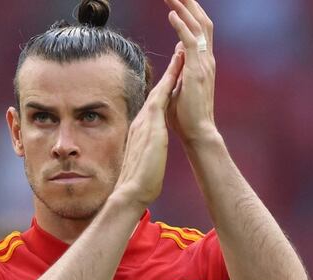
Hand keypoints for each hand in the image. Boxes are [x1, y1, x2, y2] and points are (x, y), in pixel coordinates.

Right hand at [112, 50, 184, 208]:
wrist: (131, 191)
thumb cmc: (139, 182)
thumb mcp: (144, 160)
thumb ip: (146, 150)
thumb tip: (149, 151)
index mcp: (141, 130)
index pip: (154, 105)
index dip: (164, 88)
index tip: (172, 75)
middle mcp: (141, 123)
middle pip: (156, 93)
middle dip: (168, 74)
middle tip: (178, 55)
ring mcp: (145, 123)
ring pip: (159, 91)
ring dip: (170, 73)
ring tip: (180, 55)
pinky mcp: (151, 127)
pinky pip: (161, 99)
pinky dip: (168, 84)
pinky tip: (176, 73)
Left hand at [165, 0, 217, 143]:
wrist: (197, 131)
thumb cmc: (186, 114)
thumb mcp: (181, 83)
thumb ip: (181, 65)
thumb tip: (179, 49)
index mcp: (202, 60)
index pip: (198, 29)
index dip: (189, 12)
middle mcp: (206, 58)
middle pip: (200, 21)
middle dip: (189, 3)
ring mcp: (204, 63)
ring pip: (197, 26)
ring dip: (184, 8)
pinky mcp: (196, 70)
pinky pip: (190, 42)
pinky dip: (181, 26)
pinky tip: (171, 14)